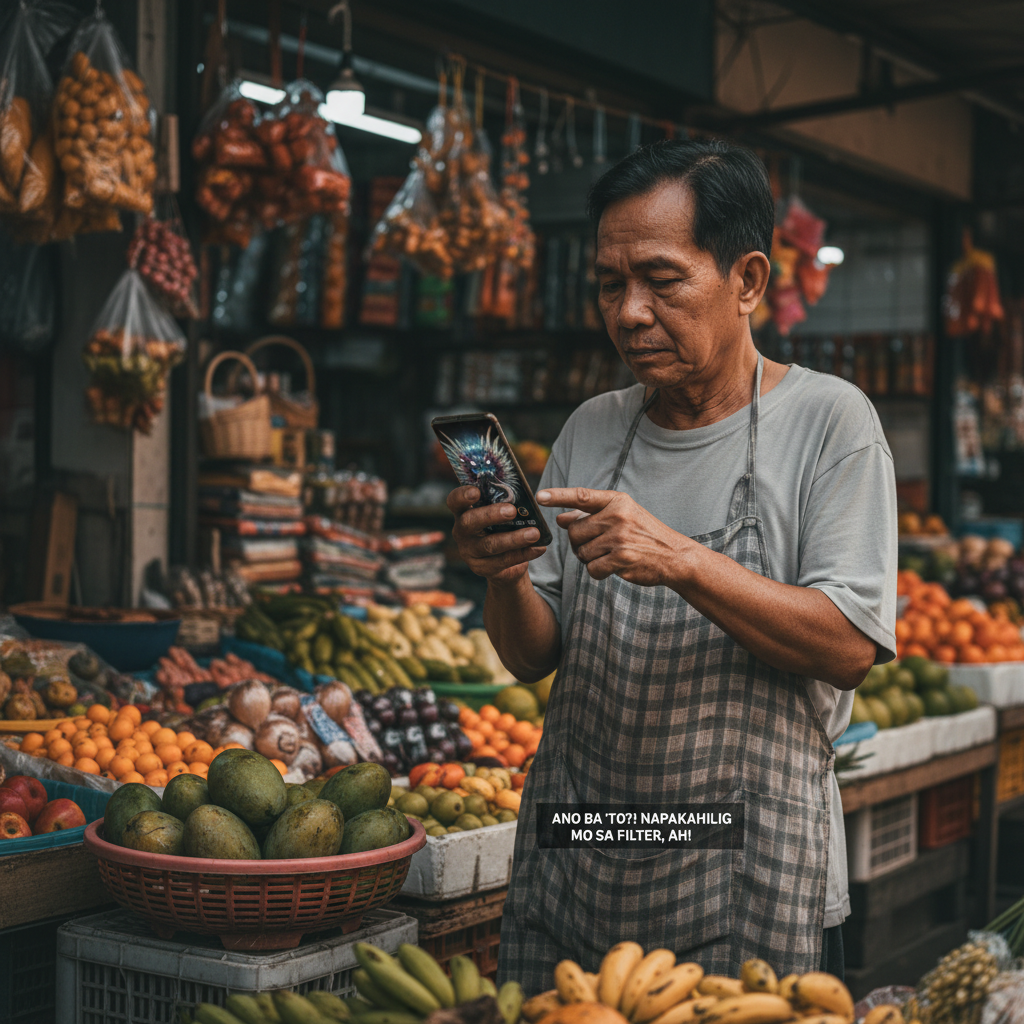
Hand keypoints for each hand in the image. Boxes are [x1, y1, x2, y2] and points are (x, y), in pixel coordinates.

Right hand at [448, 485, 546, 583]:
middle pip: (469, 522)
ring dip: (514, 539)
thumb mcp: (500, 513)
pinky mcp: (481, 568)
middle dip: (490, 515)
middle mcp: (461, 532)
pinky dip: (524, 554)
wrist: (503, 560)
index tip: (476, 491)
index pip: (454, 501)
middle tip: (512, 511)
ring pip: (489, 545)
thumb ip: (504, 504)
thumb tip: (525, 499)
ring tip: (534, 533)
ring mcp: (469, 551)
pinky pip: (503, 561)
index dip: (462, 496)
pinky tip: (538, 548)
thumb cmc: (502, 527)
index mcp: (463, 512)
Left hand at [538, 487, 689, 585]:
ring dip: (590, 559)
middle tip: (596, 546)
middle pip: (575, 532)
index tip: (539, 496)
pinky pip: (592, 568)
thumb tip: (561, 519)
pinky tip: (612, 567)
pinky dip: (597, 572)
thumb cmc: (643, 534)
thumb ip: (591, 516)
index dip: (559, 496)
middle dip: (579, 543)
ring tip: (609, 555)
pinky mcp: (621, 558)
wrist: (674, 556)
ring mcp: (620, 537)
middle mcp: (618, 516)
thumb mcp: (621, 517)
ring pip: (582, 552)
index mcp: (617, 501)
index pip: (582, 496)